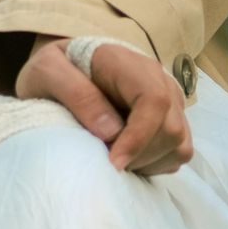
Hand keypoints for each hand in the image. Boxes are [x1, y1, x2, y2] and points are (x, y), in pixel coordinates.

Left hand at [16, 33, 193, 175]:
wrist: (65, 70)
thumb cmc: (56, 69)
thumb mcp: (47, 71)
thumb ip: (75, 93)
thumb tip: (111, 131)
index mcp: (128, 63)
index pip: (154, 100)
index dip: (139, 137)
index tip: (113, 161)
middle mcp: (158, 80)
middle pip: (172, 129)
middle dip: (140, 155)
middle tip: (106, 161)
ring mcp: (170, 101)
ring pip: (179, 145)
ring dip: (149, 162)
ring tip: (115, 159)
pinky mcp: (171, 121)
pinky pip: (178, 153)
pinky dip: (156, 164)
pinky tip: (128, 158)